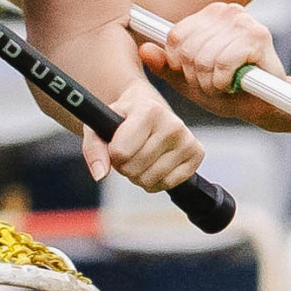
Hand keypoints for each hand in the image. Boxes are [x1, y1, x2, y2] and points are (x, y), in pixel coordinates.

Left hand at [83, 79, 205, 195]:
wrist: (147, 106)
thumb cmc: (120, 117)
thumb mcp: (99, 126)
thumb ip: (93, 149)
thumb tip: (100, 174)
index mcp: (149, 110)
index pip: (120, 153)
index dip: (112, 154)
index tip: (115, 143)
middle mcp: (173, 124)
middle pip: (134, 169)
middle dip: (124, 166)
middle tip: (128, 150)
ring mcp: (188, 140)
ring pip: (150, 180)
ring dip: (138, 175)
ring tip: (141, 155)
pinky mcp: (197, 154)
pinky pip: (167, 184)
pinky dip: (155, 181)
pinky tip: (155, 162)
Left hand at [137, 2, 290, 132]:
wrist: (267, 105)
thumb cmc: (229, 91)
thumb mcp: (189, 80)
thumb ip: (166, 66)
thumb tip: (143, 50)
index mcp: (208, 15)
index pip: (174, 37)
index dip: (181, 65)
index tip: (199, 75)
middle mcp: (225, 11)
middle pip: (187, 50)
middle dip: (197, 77)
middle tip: (215, 83)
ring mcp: (243, 21)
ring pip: (203, 58)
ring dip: (211, 82)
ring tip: (226, 84)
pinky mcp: (257, 36)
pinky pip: (223, 64)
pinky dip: (225, 82)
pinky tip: (236, 83)